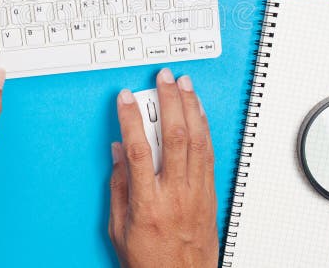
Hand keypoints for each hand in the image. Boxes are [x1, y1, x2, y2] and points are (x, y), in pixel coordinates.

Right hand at [109, 69, 218, 267]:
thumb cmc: (151, 261)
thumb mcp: (119, 228)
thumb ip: (119, 186)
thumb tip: (118, 152)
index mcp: (147, 202)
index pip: (138, 150)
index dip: (131, 119)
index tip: (125, 98)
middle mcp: (175, 193)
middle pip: (174, 137)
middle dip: (169, 101)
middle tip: (164, 79)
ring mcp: (196, 191)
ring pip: (196, 140)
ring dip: (190, 108)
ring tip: (184, 85)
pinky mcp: (209, 193)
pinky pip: (208, 154)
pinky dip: (204, 128)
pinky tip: (199, 113)